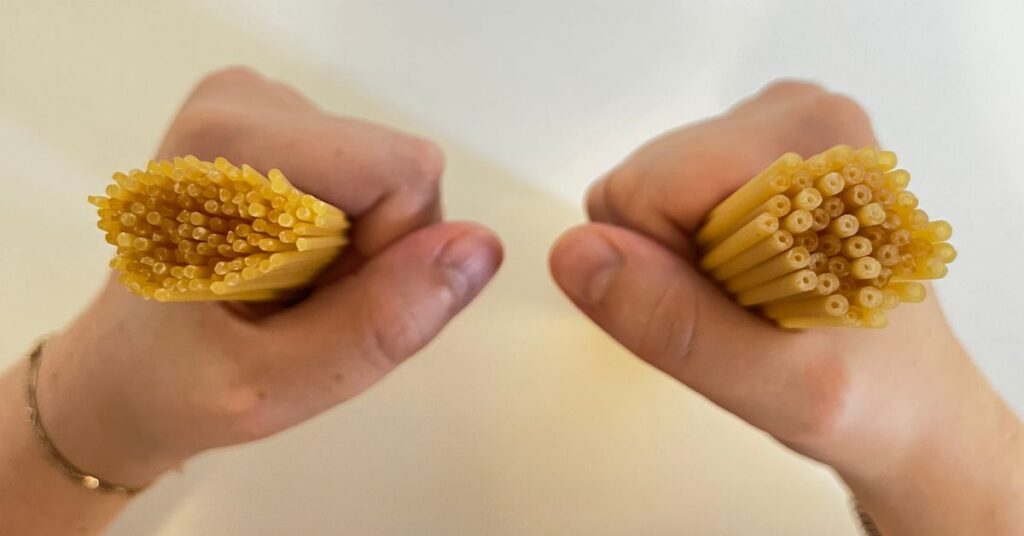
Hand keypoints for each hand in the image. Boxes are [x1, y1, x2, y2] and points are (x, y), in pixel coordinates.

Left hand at [37, 67, 502, 487]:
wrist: (121, 372)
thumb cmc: (181, 385)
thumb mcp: (279, 383)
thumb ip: (380, 322)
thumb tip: (481, 246)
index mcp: (228, 149)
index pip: (401, 170)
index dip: (393, 251)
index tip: (325, 299)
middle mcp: (242, 102)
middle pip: (401, 168)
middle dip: (375, 251)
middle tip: (300, 302)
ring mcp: (256, 106)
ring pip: (391, 175)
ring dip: (360, 247)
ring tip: (286, 289)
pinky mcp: (272, 123)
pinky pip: (369, 176)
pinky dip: (346, 231)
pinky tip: (285, 264)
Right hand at [549, 81, 1022, 533]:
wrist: (912, 403)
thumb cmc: (867, 396)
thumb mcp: (771, 384)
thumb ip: (672, 320)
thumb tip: (574, 253)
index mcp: (808, 145)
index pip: (644, 190)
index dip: (661, 271)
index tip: (731, 309)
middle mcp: (791, 113)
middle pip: (638, 186)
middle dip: (671, 266)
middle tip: (747, 312)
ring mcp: (770, 127)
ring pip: (642, 195)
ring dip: (681, 263)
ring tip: (756, 301)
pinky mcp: (753, 152)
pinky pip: (662, 200)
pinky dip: (688, 251)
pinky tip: (750, 280)